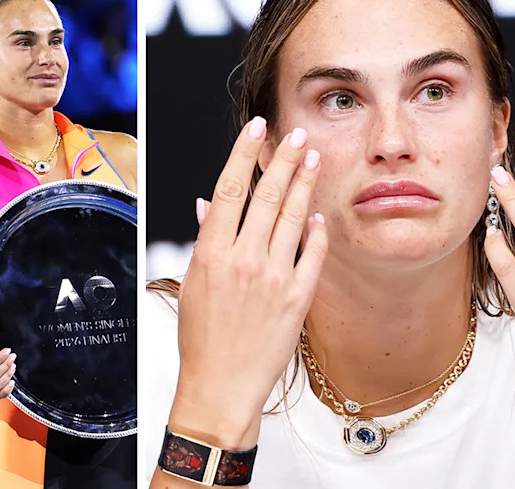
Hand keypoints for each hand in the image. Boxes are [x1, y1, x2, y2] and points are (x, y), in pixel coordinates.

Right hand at [169, 117, 327, 449]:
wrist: (221, 386)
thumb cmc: (201, 338)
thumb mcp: (193, 283)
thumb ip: (206, 240)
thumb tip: (209, 203)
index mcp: (210, 253)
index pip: (228, 189)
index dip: (244, 153)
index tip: (257, 128)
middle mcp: (242, 259)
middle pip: (267, 196)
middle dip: (284, 159)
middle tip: (298, 134)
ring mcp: (273, 278)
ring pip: (294, 217)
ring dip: (306, 184)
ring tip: (314, 158)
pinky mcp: (298, 298)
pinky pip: (313, 254)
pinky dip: (318, 231)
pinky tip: (321, 215)